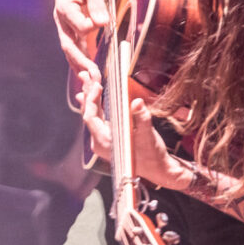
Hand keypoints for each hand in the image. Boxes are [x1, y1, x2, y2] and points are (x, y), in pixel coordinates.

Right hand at [54, 0, 106, 80]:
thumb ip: (96, 4)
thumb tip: (101, 24)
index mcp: (65, 8)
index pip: (79, 27)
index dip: (91, 28)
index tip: (103, 25)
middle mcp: (62, 19)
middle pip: (69, 46)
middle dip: (80, 63)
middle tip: (92, 78)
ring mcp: (64, 23)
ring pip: (69, 48)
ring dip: (78, 65)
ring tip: (89, 81)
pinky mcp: (70, 24)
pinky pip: (74, 44)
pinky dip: (80, 58)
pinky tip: (87, 69)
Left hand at [78, 73, 185, 189]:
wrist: (157, 169)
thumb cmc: (152, 155)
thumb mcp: (148, 136)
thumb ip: (141, 118)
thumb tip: (137, 102)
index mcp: (105, 142)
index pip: (91, 118)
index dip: (92, 100)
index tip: (96, 85)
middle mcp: (99, 142)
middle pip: (89, 114)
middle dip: (88, 94)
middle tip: (86, 75)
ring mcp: (102, 140)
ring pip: (92, 115)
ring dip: (90, 98)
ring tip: (86, 80)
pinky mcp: (107, 138)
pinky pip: (97, 119)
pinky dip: (95, 105)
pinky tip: (91, 95)